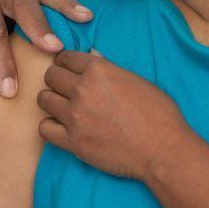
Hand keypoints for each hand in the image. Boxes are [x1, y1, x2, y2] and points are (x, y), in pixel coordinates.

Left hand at [36, 49, 192, 181]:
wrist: (164, 150)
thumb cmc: (158, 114)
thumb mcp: (135, 79)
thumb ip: (108, 68)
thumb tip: (91, 57)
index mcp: (99, 70)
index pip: (66, 57)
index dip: (66, 63)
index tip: (68, 69)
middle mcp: (83, 90)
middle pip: (51, 76)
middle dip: (57, 80)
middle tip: (65, 89)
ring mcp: (76, 116)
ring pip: (44, 99)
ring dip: (52, 101)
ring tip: (62, 107)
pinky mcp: (73, 141)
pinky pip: (44, 128)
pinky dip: (50, 126)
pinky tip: (61, 127)